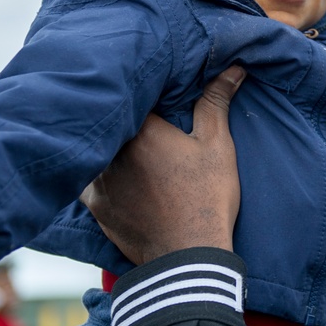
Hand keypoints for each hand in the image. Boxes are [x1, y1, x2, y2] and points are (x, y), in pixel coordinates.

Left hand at [81, 66, 245, 264]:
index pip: (135, 94)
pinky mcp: (93, 204)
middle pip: (113, 120)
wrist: (187, 257)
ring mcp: (97, 179)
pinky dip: (104, 171)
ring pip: (100, 148)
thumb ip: (216, 103)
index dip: (145, 88)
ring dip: (112, 143)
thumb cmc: (207, 197)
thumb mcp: (217, 146)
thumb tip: (233, 68)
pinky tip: (120, 174)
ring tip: (131, 144)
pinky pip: (91, 177)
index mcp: (140, 129)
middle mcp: (110, 149)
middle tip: (147, 116)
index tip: (158, 89)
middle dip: (127, 114)